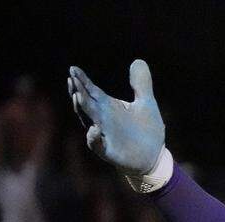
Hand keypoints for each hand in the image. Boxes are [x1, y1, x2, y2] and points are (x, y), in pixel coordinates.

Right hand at [67, 60, 164, 174]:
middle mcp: (103, 119)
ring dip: (82, 109)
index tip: (73, 69)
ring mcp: (104, 135)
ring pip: (88, 120)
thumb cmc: (146, 131)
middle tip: (71, 78)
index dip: (82, 80)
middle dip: (78, 91)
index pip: (92, 91)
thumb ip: (141, 84)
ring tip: (78, 96)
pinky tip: (95, 129)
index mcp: (109, 106)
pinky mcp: (109, 151)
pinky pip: (97, 145)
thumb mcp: (146, 103)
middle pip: (86, 103)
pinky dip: (94, 137)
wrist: (153, 157)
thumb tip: (138, 60)